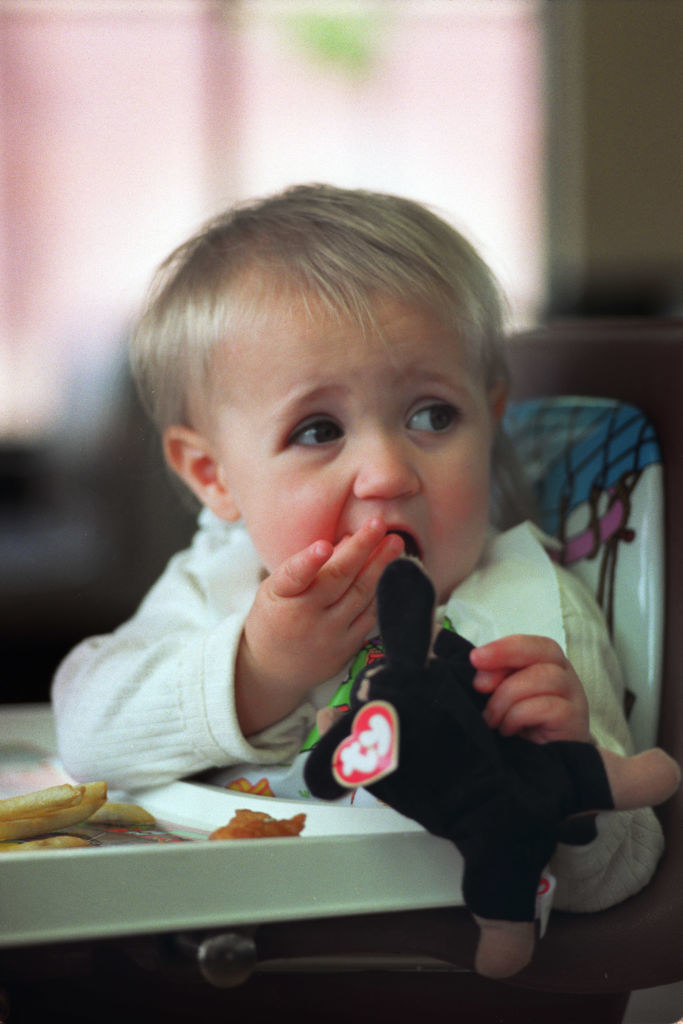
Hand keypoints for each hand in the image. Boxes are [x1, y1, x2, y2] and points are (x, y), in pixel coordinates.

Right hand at [235, 519, 403, 735]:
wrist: (271, 669)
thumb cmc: (274, 618)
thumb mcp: (276, 590)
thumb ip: (307, 566)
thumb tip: (347, 540)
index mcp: (281, 597)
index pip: (293, 577)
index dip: (309, 562)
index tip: (322, 546)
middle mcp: (305, 616)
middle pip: (339, 578)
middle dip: (362, 548)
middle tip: (379, 524)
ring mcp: (329, 634)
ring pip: (360, 595)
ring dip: (380, 567)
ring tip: (395, 543)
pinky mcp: (346, 647)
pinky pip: (369, 615)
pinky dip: (382, 593)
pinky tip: (394, 574)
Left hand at [469, 635, 589, 743]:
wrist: (547, 768)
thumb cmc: (523, 729)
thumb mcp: (505, 699)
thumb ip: (496, 681)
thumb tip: (480, 677)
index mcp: (548, 664)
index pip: (532, 644)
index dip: (504, 647)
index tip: (475, 658)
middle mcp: (567, 677)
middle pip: (544, 652)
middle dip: (505, 658)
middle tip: (478, 684)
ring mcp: (575, 699)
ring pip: (544, 677)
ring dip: (507, 697)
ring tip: (492, 719)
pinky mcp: (574, 722)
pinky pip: (547, 706)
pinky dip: (519, 716)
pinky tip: (508, 730)